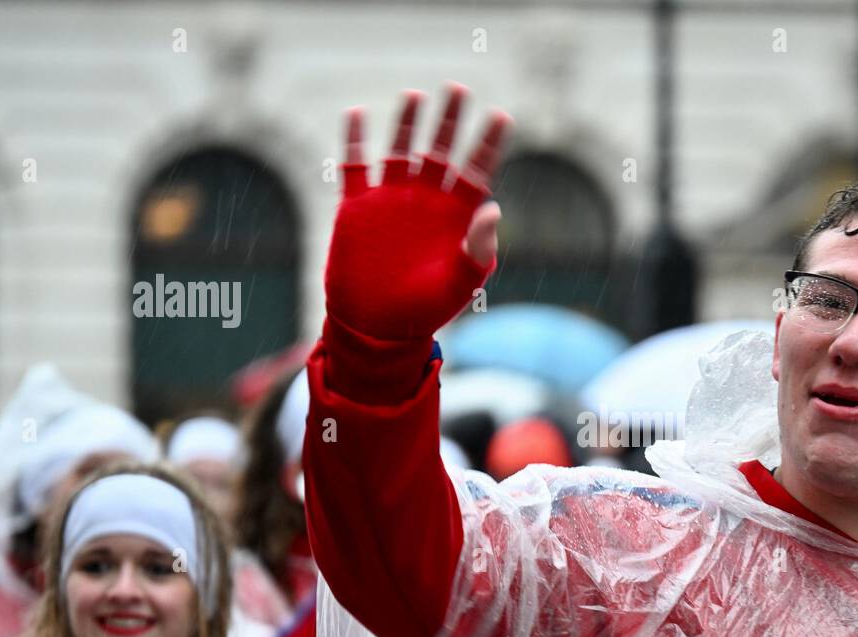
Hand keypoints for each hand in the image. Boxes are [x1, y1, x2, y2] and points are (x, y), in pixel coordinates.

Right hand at [324, 84, 511, 340]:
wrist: (379, 327)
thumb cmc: (428, 309)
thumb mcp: (461, 282)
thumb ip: (479, 247)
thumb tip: (495, 207)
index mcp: (456, 215)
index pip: (478, 170)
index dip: (490, 143)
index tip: (502, 116)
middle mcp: (426, 200)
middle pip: (441, 149)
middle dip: (450, 120)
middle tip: (459, 88)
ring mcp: (391, 200)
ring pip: (400, 150)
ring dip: (406, 123)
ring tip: (414, 95)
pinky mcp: (358, 207)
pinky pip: (356, 166)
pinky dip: (354, 141)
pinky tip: (355, 114)